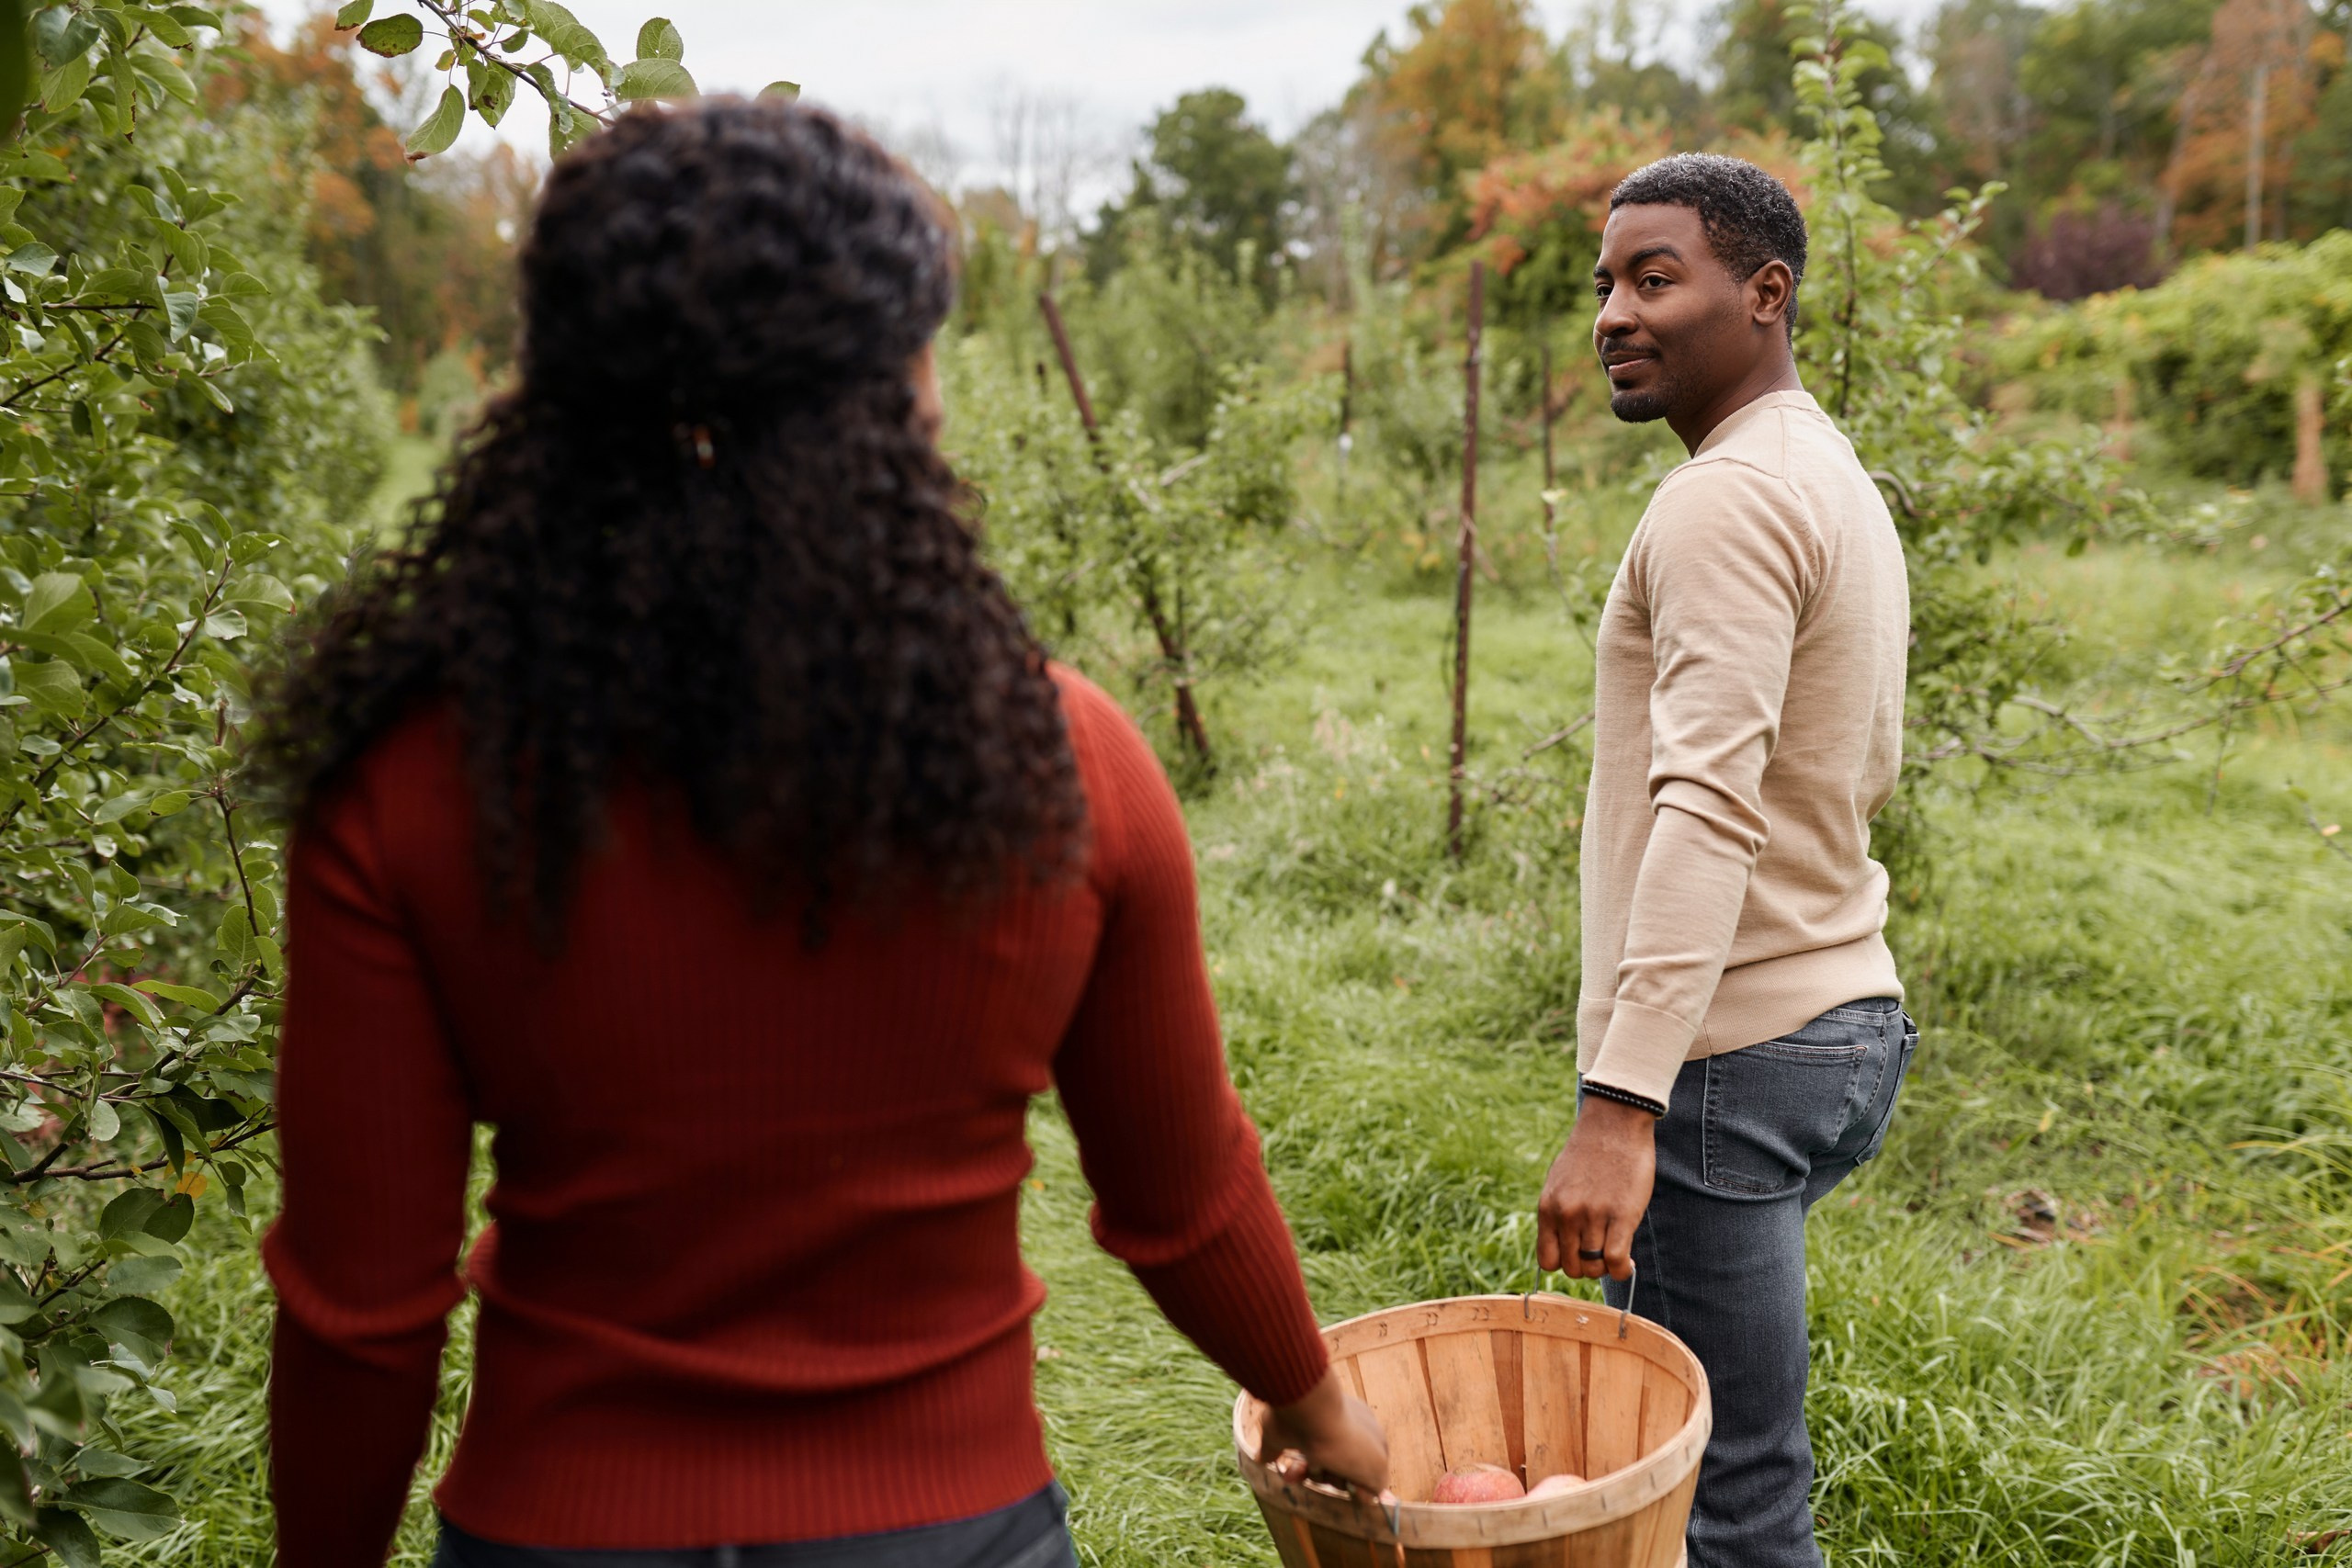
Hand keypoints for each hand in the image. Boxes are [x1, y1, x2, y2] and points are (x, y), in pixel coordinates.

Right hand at [1251, 1367, 1390, 1498]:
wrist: (1313, 1411)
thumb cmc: (1293, 1414)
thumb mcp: (1278, 1431)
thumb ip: (1274, 1446)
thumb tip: (1261, 1458)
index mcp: (1341, 1417)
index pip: (1328, 1450)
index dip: (1306, 1463)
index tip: (1290, 1468)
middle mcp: (1359, 1431)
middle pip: (1336, 1466)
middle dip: (1313, 1472)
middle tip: (1298, 1470)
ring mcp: (1370, 1450)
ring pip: (1346, 1479)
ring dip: (1325, 1477)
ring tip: (1314, 1462)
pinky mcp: (1378, 1470)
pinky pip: (1370, 1493)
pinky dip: (1357, 1493)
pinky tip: (1344, 1477)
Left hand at [1536, 1095, 1656, 1280]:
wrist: (1614, 1123)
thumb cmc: (1589, 1153)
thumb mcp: (1559, 1182)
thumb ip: (1559, 1213)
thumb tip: (1565, 1245)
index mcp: (1547, 1208)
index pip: (1547, 1261)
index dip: (1565, 1264)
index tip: (1579, 1256)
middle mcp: (1566, 1215)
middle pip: (1573, 1268)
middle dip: (1588, 1267)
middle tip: (1602, 1254)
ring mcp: (1593, 1215)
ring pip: (1595, 1268)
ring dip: (1607, 1268)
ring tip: (1616, 1255)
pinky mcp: (1622, 1215)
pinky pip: (1616, 1260)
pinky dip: (1623, 1269)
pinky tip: (1628, 1263)